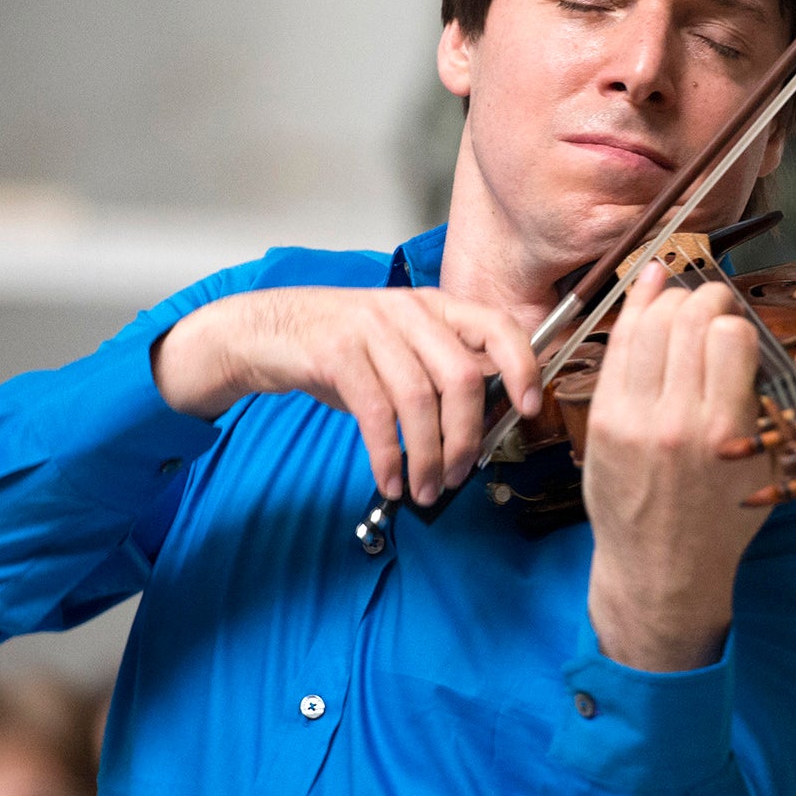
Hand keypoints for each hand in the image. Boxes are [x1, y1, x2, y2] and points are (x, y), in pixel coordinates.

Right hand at [151, 287, 542, 504]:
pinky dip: (389, 456)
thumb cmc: (339, 348)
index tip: (528, 408)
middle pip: (462, 378)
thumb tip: (482, 425)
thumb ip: (440, 375)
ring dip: (427, 457)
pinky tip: (391, 479)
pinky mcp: (336, 353)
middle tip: (461, 474)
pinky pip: (377, 414)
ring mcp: (371, 328)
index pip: (496, 327)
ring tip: (425, 489)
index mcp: (434, 307)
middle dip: (466, 438)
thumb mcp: (398, 350)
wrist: (266, 331)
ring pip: (420, 401)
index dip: (521, 367)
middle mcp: (408, 311)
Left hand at [581, 264, 795, 670]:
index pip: (731, 336)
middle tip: (716, 306)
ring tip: (685, 305)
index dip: (738, 322)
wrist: (661, 570)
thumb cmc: (723, 519)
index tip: (741, 330)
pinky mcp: (600, 420)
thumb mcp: (773, 466)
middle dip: (707, 299)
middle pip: (688, 320)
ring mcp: (631, 419)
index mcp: (726, 432)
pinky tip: (649, 288)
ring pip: (648, 324)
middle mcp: (676, 422)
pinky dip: (633, 309)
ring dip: (670, 301)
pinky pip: (617, 347)